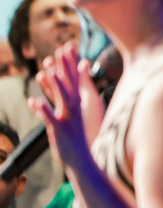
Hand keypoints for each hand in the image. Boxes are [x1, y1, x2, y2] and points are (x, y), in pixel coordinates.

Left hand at [29, 44, 96, 172]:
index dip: (71, 63)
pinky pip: (50, 119)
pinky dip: (43, 110)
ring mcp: (68, 120)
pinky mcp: (60, 132)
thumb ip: (76, 96)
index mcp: (79, 104)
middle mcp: (75, 109)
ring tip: (47, 72)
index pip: (76, 79)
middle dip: (65, 68)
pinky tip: (34, 101)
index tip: (68, 46)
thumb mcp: (79, 114)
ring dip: (55, 86)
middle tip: (60, 51)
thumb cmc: (79, 137)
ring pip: (61, 100)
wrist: (82, 161)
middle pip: (70, 85)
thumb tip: (78, 87)